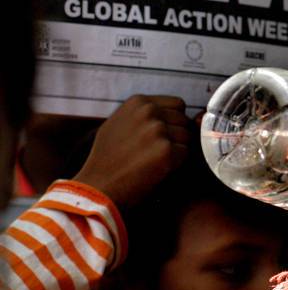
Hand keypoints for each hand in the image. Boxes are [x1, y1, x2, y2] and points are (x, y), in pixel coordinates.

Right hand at [73, 95, 189, 207]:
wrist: (98, 186)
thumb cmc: (107, 159)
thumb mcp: (118, 123)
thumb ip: (142, 114)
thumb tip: (168, 113)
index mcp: (139, 102)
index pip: (178, 105)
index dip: (174, 121)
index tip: (164, 134)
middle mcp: (149, 112)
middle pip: (184, 120)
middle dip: (176, 136)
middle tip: (156, 151)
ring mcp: (158, 130)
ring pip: (187, 136)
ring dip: (177, 149)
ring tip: (153, 160)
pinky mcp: (166, 150)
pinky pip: (185, 153)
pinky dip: (176, 163)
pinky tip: (156, 168)